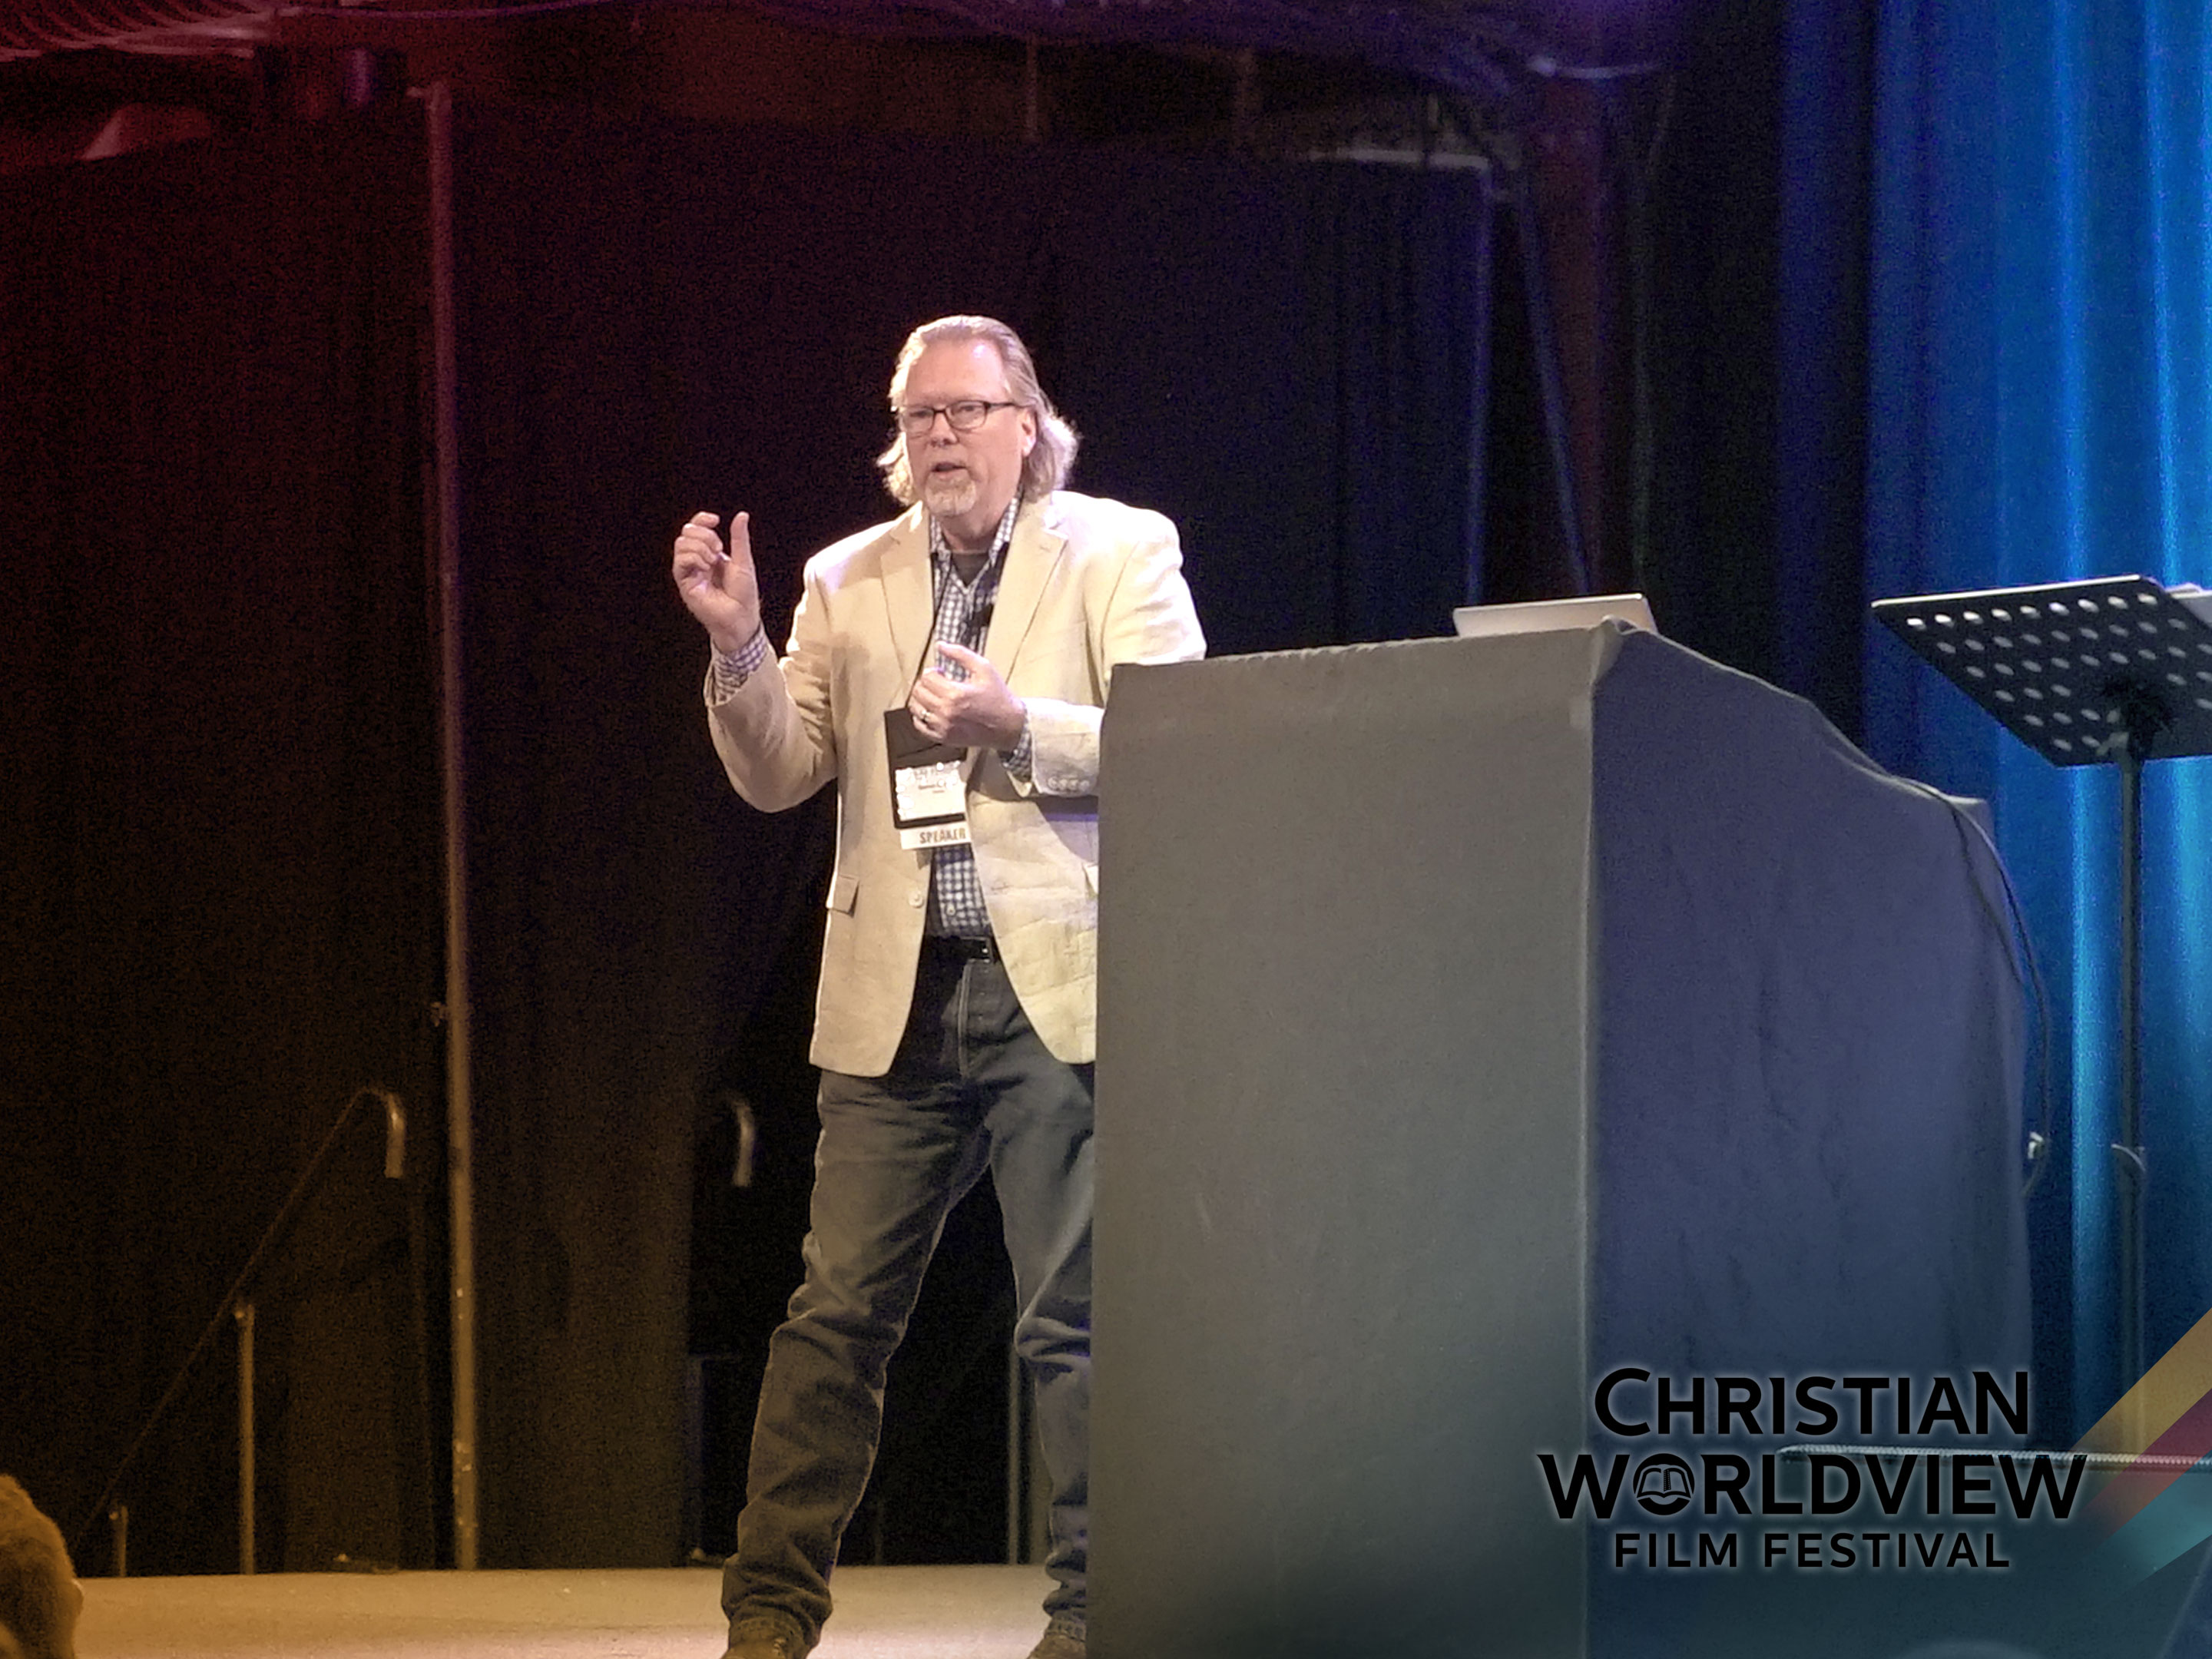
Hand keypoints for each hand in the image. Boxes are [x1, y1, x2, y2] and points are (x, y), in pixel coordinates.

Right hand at [671, 510, 762, 654]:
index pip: (697, 529)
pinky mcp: (684, 582)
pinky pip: (680, 560)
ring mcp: (690, 571)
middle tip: (718, 548)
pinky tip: (706, 567)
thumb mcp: (744, 561)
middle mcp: (698, 561)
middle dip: (704, 534)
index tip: (715, 520)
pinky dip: (694, 557)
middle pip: (687, 532)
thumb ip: (740, 538)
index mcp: (712, 554)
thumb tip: (741, 516)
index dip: (702, 519)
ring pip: (681, 543)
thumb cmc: (744, 595)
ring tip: (713, 561)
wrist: (740, 618)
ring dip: (700, 546)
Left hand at [908, 641, 1025, 749]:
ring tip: (935, 696)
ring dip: (922, 699)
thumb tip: (940, 645)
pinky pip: (920, 726)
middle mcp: (946, 712)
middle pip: (918, 692)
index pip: (926, 677)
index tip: (942, 673)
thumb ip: (960, 654)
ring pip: (916, 708)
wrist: (1009, 725)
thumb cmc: (998, 696)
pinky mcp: (943, 738)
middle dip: (926, 683)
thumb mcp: (984, 668)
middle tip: (939, 683)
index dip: (933, 671)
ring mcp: (943, 727)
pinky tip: (933, 711)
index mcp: (955, 693)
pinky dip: (921, 717)